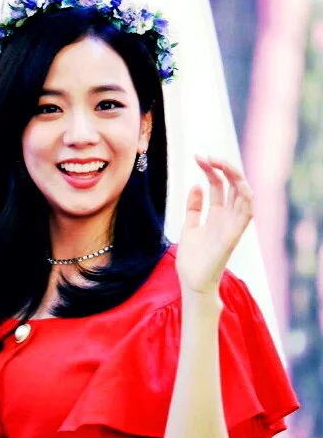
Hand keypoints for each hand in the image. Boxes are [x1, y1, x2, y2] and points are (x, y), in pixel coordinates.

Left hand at [176, 155, 252, 295]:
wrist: (191, 281)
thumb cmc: (192, 258)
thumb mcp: (189, 226)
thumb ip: (194, 207)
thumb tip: (197, 185)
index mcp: (217, 214)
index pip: (219, 185)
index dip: (211, 170)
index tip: (198, 157)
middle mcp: (228, 217)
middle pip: (233, 185)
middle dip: (222, 167)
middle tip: (206, 156)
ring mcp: (232, 225)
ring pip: (244, 194)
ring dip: (235, 176)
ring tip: (219, 162)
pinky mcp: (234, 235)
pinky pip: (247, 213)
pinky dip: (247, 197)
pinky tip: (239, 183)